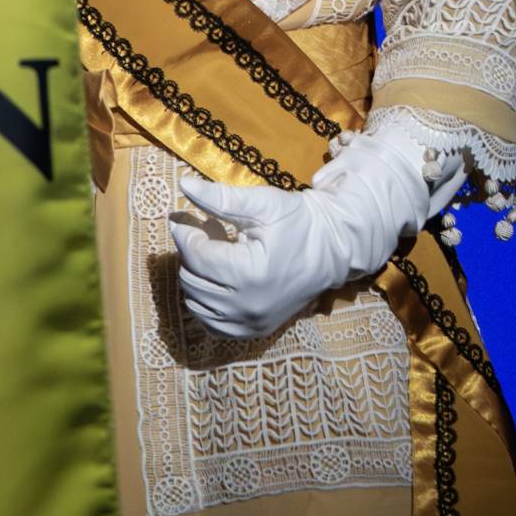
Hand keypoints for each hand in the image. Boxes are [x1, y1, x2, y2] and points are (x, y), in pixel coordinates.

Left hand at [167, 124, 430, 341]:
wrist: (332, 250)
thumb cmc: (298, 222)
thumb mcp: (262, 204)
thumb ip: (221, 198)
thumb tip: (183, 185)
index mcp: (250, 273)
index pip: (196, 255)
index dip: (185, 233)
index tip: (185, 218)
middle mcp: (247, 305)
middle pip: (191, 279)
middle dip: (191, 253)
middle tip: (206, 232)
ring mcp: (250, 323)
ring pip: (195, 302)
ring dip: (196, 276)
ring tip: (215, 254)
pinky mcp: (253, 331)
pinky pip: (210, 323)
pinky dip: (204, 303)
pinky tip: (216, 280)